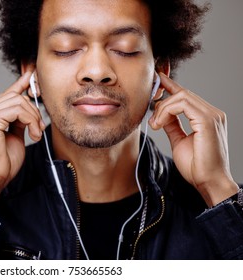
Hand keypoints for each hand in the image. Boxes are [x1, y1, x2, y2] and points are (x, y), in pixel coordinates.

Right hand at [0, 71, 44, 188]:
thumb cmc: (2, 163)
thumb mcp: (15, 137)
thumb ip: (18, 121)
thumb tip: (28, 109)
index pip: (6, 94)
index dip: (21, 84)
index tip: (32, 76)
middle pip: (15, 97)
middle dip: (33, 111)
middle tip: (38, 129)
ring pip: (18, 101)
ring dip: (33, 117)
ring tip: (36, 134)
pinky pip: (17, 109)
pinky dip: (30, 120)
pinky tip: (32, 134)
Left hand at [149, 73, 237, 205]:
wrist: (209, 182)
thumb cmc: (196, 166)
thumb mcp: (179, 141)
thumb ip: (172, 125)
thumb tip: (162, 115)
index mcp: (206, 117)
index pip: (187, 95)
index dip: (171, 85)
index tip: (157, 79)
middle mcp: (212, 113)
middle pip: (182, 93)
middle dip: (162, 101)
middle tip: (152, 120)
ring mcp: (212, 115)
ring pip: (182, 96)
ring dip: (163, 109)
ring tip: (156, 125)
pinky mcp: (209, 121)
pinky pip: (184, 104)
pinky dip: (168, 111)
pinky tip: (160, 124)